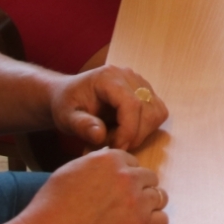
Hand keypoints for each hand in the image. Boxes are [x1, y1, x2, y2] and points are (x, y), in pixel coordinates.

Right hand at [20, 148, 168, 223]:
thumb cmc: (51, 206)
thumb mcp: (71, 170)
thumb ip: (96, 162)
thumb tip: (110, 159)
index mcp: (111, 158)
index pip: (133, 163)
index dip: (125, 177)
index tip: (116, 190)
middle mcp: (127, 176)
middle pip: (149, 178)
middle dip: (139, 190)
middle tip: (123, 206)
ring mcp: (136, 202)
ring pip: (159, 198)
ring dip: (148, 207)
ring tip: (130, 218)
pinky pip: (162, 221)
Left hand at [51, 64, 168, 151]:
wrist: (69, 95)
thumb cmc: (67, 105)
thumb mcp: (66, 117)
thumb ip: (81, 126)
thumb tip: (100, 136)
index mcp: (108, 77)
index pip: (132, 104)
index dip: (128, 131)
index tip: (116, 148)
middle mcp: (128, 75)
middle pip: (148, 110)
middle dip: (133, 135)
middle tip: (111, 144)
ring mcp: (140, 82)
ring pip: (156, 113)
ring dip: (140, 132)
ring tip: (116, 136)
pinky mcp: (146, 91)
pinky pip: (157, 113)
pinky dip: (145, 128)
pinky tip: (124, 130)